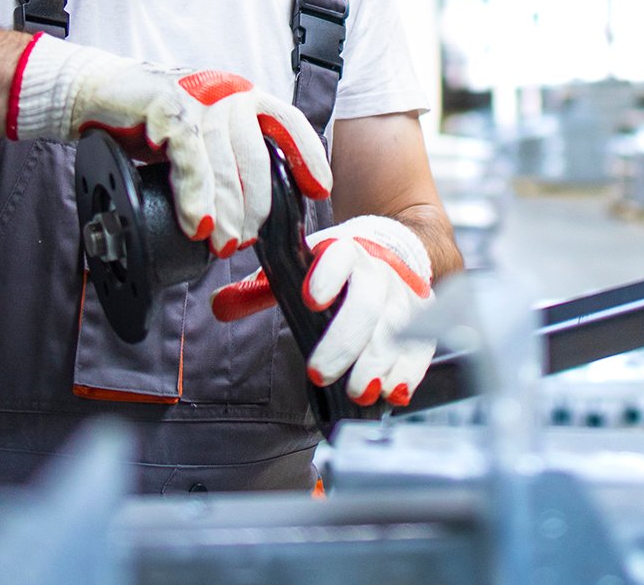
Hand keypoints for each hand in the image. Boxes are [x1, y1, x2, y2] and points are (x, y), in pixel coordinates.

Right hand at [8, 33, 331, 255]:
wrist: (90, 95)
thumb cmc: (145, 121)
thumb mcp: (195, 138)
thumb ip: (223, 161)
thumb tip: (248, 212)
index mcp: (239, 96)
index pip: (286, 121)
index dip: (308, 155)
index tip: (318, 190)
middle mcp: (224, 91)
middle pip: (257, 153)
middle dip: (256, 205)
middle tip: (244, 242)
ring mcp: (196, 96)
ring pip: (224, 159)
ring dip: (226, 208)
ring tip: (222, 244)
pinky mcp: (165, 104)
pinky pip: (189, 155)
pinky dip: (195, 195)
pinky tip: (198, 223)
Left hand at [211, 214, 436, 406]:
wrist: (395, 254)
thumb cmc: (338, 268)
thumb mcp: (302, 269)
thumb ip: (263, 289)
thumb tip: (218, 305)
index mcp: (344, 251)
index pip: (338, 256)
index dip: (326, 275)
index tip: (310, 298)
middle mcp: (378, 272)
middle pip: (366, 303)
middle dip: (344, 340)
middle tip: (319, 371)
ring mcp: (405, 296)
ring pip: (396, 328)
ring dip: (377, 362)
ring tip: (358, 391)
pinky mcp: (424, 322)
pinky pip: (422, 347)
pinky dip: (410, 371)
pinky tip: (395, 392)